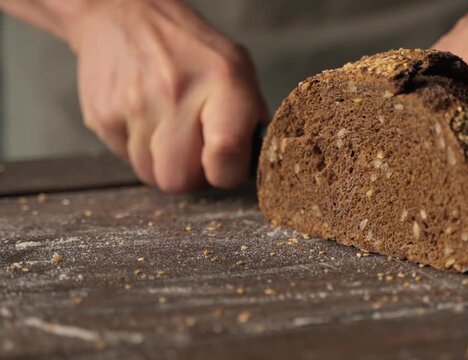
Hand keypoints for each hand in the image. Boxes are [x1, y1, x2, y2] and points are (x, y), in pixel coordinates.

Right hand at [68, 0, 267, 191]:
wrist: (124, 14)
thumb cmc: (191, 50)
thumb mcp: (238, 70)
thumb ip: (251, 119)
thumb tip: (258, 162)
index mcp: (223, 84)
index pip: (225, 158)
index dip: (226, 172)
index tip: (225, 163)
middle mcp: (176, 94)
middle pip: (179, 180)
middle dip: (190, 174)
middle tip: (194, 150)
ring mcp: (134, 106)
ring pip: (150, 176)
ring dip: (162, 163)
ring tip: (168, 129)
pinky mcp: (102, 115)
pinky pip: (125, 160)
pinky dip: (138, 149)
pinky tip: (145, 120)